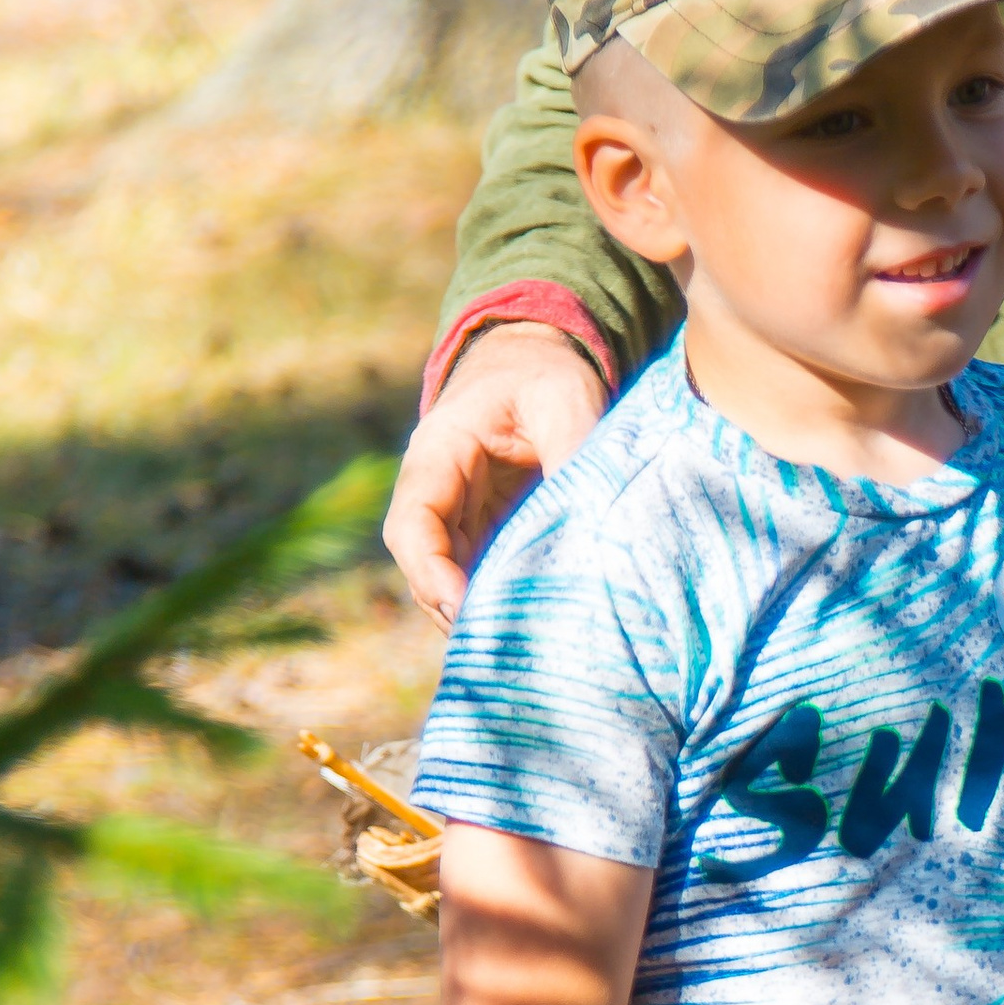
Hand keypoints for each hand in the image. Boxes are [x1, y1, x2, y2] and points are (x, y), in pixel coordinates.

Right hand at [384, 323, 608, 624]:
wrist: (541, 358)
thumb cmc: (546, 371)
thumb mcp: (564, 398)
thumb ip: (572, 453)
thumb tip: (590, 525)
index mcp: (438, 455)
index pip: (413, 526)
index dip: (432, 574)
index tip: (466, 609)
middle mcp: (438, 494)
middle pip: (427, 568)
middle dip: (458, 610)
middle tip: (506, 647)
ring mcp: (461, 518)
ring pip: (453, 582)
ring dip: (482, 614)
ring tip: (525, 647)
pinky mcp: (489, 533)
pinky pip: (485, 577)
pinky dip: (504, 602)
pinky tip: (539, 628)